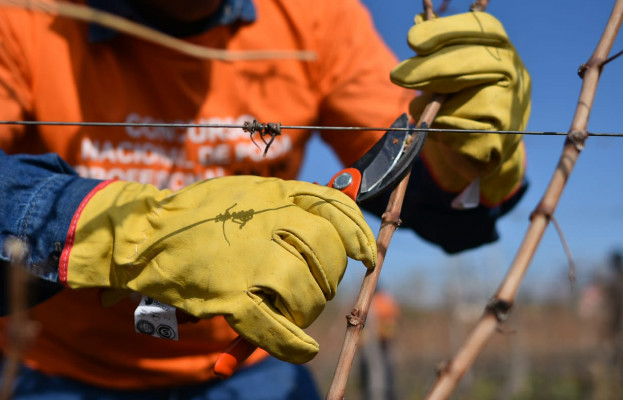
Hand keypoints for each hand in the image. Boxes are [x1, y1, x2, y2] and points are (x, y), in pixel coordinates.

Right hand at [60, 176, 375, 362]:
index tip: (367, 254)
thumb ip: (286, 203)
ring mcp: (248, 261)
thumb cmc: (198, 215)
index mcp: (273, 195)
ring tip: (300, 311)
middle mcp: (266, 223)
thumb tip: (329, 220)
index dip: (358, 233)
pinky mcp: (228, 296)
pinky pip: (274, 327)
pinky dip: (294, 343)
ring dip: (311, 308)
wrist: (142, 233)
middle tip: (322, 287)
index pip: (334, 207)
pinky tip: (304, 349)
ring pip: (306, 290)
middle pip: (326, 252)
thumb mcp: (247, 193)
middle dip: (332, 275)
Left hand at [391, 12, 530, 204]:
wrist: (484, 149)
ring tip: (418, 109)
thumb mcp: (450, 71)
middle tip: (397, 76)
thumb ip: (438, 51)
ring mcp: (511, 110)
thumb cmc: (462, 102)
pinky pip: (457, 132)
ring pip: (464, 101)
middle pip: (474, 63)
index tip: (413, 40)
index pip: (482, 29)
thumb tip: (418, 21)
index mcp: (503, 51)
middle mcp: (516, 76)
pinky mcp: (496, 143)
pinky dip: (438, 130)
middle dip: (430, 68)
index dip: (447, 31)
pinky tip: (433, 129)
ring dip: (432, 106)